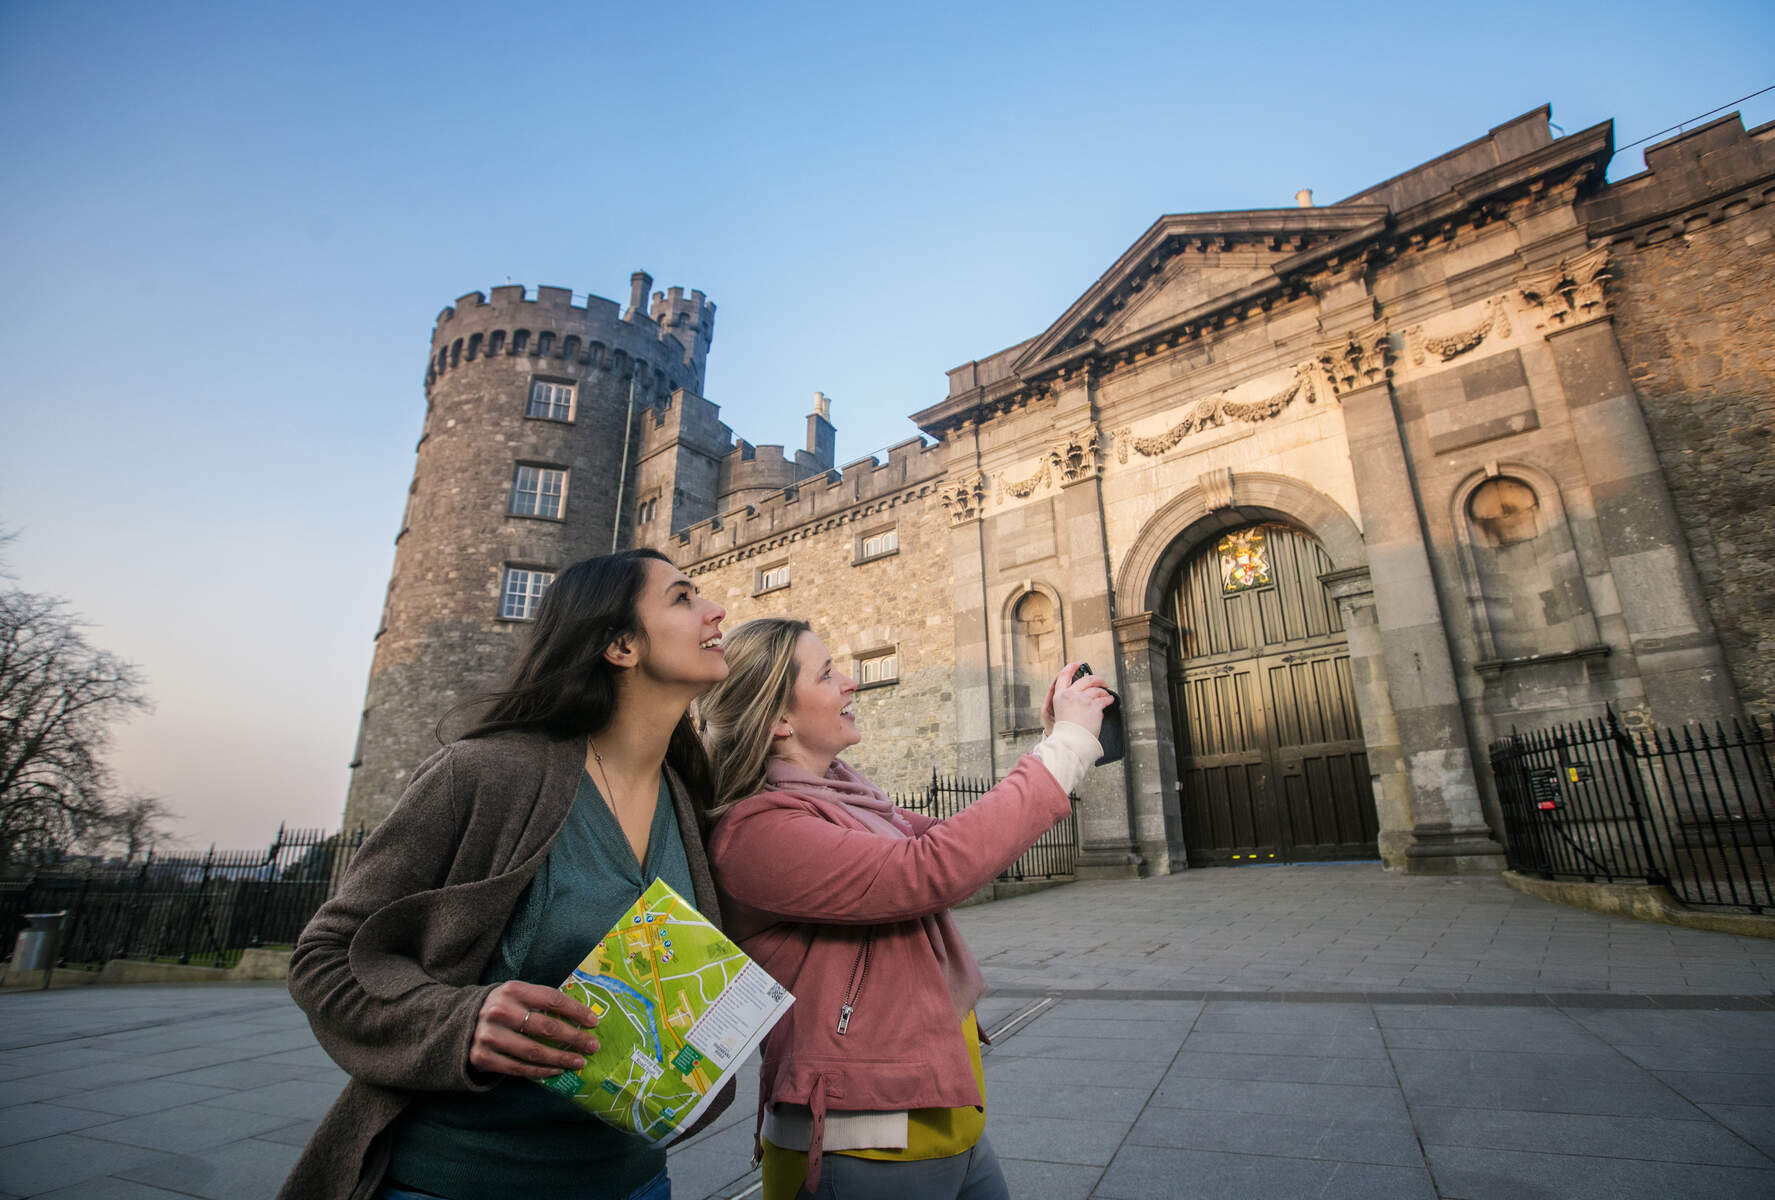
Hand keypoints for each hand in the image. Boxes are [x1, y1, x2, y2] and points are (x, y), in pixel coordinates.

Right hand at [468, 980, 600, 1079]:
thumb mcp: (516, 995)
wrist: (458, 1023)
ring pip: (534, 1051)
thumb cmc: (501, 1008)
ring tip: (579, 1062)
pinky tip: (556, 1070)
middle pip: (546, 1027)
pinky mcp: (482, 1058)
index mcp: (512, 990)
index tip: (594, 1021)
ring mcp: (489, 1036)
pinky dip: (541, 1071)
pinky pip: (518, 1068)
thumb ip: (541, 1002)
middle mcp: (499, 1011)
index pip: (552, 999)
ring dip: (561, 1058)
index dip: (576, 1011)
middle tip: (593, 1045)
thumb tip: (580, 1017)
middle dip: (574, 1038)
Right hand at [1045, 661, 1112, 738]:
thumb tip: (1083, 696)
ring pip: (1097, 689)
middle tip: (1101, 681)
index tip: (1077, 664)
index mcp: (1060, 696)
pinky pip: (1104, 699)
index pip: (1064, 676)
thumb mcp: (1060, 712)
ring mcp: (1083, 699)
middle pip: (1086, 679)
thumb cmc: (1067, 731)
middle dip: (1096, 678)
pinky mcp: (1094, 706)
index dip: (1071, 667)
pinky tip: (1110, 700)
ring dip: (1103, 691)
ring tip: (1106, 694)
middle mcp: (1070, 695)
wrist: (1071, 742)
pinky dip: (1108, 699)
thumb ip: (1069, 702)